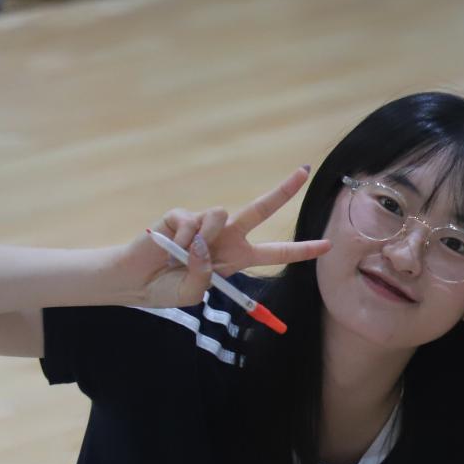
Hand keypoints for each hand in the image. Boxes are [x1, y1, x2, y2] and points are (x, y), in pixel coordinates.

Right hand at [120, 166, 330, 307]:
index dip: (302, 250)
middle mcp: (226, 236)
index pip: (276, 253)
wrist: (135, 281)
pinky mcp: (181, 215)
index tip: (328, 245)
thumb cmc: (167, 288)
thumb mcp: (193, 293)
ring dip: (205, 238)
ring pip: (222, 214)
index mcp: (237, 258)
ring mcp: (204, 223)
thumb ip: (204, 274)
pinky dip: (181, 240)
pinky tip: (168, 248)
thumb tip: (204, 243)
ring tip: (183, 255)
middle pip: (260, 209)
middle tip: (304, 171)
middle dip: (283, 190)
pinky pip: (192, 222)